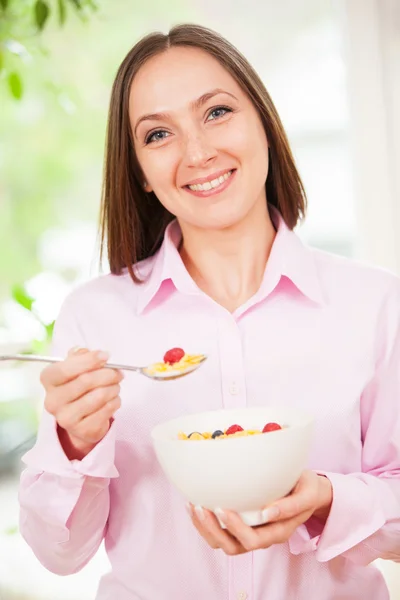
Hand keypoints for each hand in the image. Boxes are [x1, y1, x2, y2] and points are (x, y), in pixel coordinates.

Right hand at [41, 347, 122, 459]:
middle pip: (85, 381)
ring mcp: (66, 418)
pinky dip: (115, 401)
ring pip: (98, 396)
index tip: (106, 356)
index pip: (65, 369)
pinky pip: (107, 410)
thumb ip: (80, 357)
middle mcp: (52, 401)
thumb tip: (90, 352)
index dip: (88, 361)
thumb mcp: (75, 368)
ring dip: (113, 388)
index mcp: (48, 380)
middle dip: (107, 374)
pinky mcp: (82, 430)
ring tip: (115, 386)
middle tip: (118, 373)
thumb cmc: (78, 387)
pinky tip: (113, 399)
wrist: (79, 420)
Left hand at [188, 470, 331, 554]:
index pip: (253, 539)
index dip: (235, 528)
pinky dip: (205, 522)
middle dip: (214, 530)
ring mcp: (251, 532)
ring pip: (223, 543)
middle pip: (234, 547)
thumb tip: (268, 512)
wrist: (308, 490)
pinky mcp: (242, 524)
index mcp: (279, 531)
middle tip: (201, 507)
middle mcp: (263, 536)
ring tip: (193, 506)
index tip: (222, 508)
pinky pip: (220, 532)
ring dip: (205, 528)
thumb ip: (292, 505)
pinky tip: (194, 504)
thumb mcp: (307, 493)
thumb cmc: (307, 488)